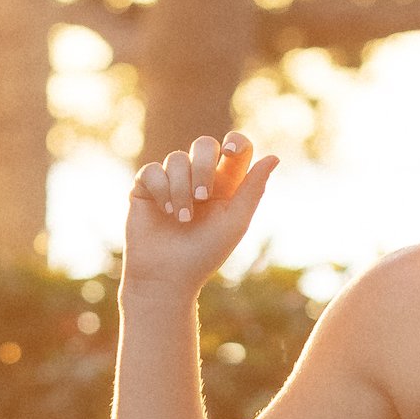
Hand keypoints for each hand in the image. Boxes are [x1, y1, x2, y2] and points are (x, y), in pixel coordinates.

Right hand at [122, 132, 278, 294]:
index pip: (235, 148)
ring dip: (180, 188)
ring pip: (176, 159)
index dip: (235, 142)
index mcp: (225, 184)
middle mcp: (198, 178)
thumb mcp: (235, 222)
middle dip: (203, 167)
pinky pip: (152, 171)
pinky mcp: (145, 188)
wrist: (167, 276)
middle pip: (204, 144)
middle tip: (202, 198)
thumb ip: (253, 189)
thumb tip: (274, 157)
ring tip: (182, 218)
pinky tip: (165, 211)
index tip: (229, 152)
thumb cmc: (205, 254)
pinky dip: (161, 189)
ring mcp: (171, 181)